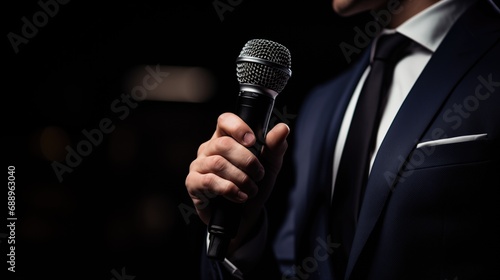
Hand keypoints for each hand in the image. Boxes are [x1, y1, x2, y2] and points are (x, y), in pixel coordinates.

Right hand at [185, 112, 289, 238]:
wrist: (245, 217)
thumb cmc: (254, 185)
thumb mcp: (270, 166)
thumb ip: (275, 147)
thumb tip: (282, 128)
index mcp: (225, 137)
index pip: (225, 120)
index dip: (238, 127)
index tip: (253, 142)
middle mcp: (209, 148)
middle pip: (224, 144)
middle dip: (247, 161)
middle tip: (259, 174)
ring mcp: (198, 165)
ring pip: (218, 163)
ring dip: (241, 178)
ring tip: (251, 189)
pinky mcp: (193, 183)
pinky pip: (209, 181)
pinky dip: (229, 189)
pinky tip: (239, 197)